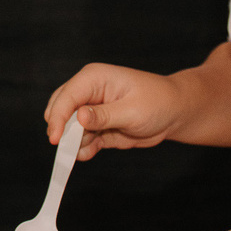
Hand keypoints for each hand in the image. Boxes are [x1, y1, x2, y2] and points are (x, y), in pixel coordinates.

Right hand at [44, 63, 189, 154]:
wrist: (175, 113)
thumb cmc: (158, 102)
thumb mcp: (132, 110)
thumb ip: (104, 115)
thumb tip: (79, 117)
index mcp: (93, 78)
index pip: (66, 97)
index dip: (58, 117)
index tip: (55, 139)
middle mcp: (88, 92)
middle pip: (60, 110)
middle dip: (63, 130)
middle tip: (71, 146)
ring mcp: (91, 110)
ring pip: (68, 129)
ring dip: (74, 142)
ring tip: (94, 144)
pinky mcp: (96, 127)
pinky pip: (81, 141)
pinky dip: (82, 149)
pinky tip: (90, 152)